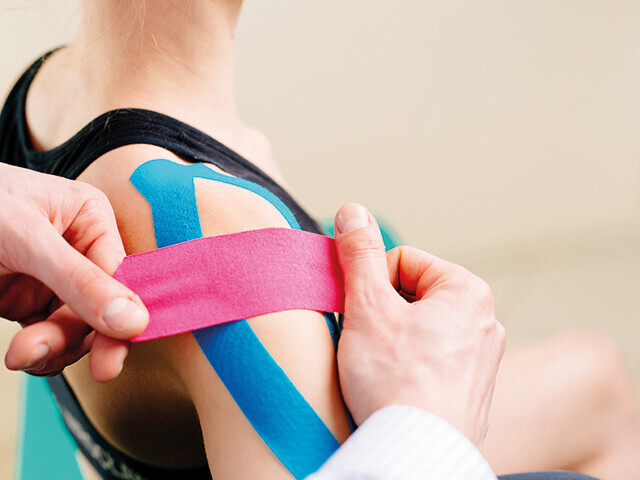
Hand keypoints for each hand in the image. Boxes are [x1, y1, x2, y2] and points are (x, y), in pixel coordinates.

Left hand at [0, 164, 147, 381]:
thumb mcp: (28, 239)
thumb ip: (80, 280)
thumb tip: (132, 319)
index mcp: (91, 220)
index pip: (119, 276)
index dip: (119, 319)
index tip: (112, 359)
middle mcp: (79, 251)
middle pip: (99, 309)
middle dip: (72, 337)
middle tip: (50, 358)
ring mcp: (54, 279)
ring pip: (75, 329)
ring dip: (52, 349)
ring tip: (20, 355)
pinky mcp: (28, 301)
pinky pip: (49, 337)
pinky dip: (40, 354)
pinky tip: (25, 356)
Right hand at [333, 203, 505, 446]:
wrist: (414, 454)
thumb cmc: (394, 382)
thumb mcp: (367, 307)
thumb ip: (359, 254)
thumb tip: (353, 211)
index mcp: (467, 291)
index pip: (403, 261)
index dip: (371, 284)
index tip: (363, 315)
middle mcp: (485, 321)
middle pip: (412, 294)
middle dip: (384, 313)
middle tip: (371, 343)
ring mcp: (482, 358)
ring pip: (420, 327)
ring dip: (394, 339)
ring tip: (383, 368)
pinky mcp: (472, 388)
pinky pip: (433, 359)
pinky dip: (410, 366)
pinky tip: (398, 387)